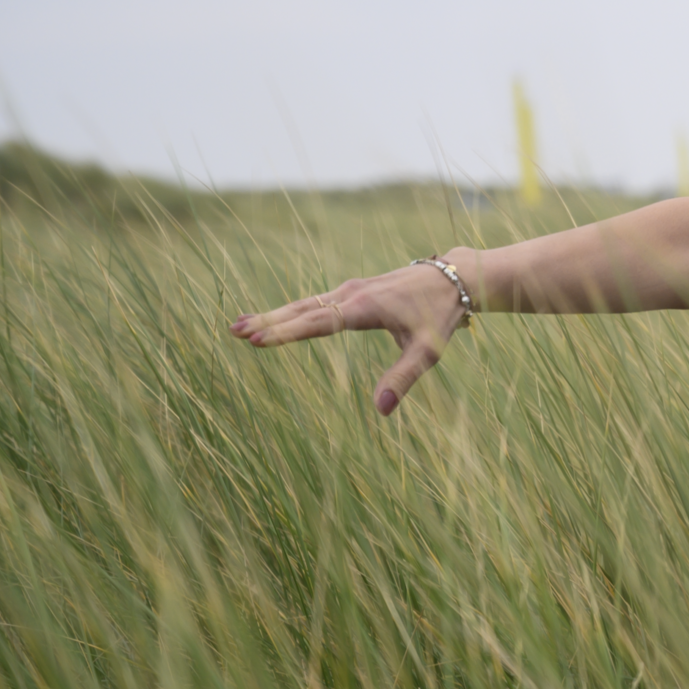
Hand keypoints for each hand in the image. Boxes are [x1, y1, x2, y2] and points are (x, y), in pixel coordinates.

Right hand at [229, 257, 474, 414]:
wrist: (454, 278)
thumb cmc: (440, 315)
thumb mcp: (428, 350)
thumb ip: (404, 378)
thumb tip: (381, 410)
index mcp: (365, 307)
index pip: (318, 322)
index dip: (287, 332)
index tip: (258, 338)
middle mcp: (352, 294)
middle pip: (302, 309)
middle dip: (268, 321)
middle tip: (233, 331)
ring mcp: (350, 289)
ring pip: (305, 303)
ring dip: (273, 314)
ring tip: (239, 325)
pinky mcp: (353, 290)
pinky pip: (315, 302)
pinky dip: (290, 310)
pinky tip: (272, 318)